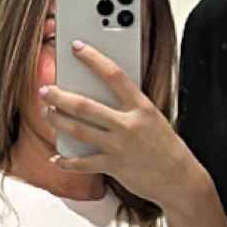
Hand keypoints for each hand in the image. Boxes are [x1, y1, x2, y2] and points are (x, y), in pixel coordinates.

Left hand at [42, 45, 205, 213]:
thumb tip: (102, 94)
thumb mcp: (153, 118)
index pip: (114, 75)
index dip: (93, 58)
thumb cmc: (167, 147)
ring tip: (47, 113)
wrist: (180, 179)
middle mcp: (128, 124)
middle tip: (46, 90)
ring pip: (79, 130)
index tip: (77, 47)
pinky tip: (55, 158)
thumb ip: (130, 106)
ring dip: (58, 121)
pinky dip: (66, 161)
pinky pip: (82, 163)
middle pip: (85, 106)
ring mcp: (119, 146)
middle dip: (60, 96)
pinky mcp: (113, 166)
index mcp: (142, 107)